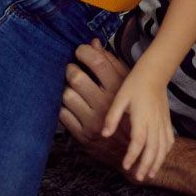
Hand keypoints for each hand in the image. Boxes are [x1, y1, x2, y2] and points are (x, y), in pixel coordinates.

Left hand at [59, 40, 134, 172]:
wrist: (132, 152)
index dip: (83, 52)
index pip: (96, 62)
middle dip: (70, 70)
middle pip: (77, 78)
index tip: (80, 51)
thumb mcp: (126, 87)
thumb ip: (110, 64)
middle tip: (71, 69)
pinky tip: (69, 105)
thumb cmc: (130, 114)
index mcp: (118, 90)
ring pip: (66, 95)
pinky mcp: (83, 136)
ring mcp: (92, 121)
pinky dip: (63, 107)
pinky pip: (62, 115)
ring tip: (70, 88)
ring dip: (65, 89)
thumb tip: (94, 43)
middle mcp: (105, 105)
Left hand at [101, 59, 175, 181]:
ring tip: (149, 174)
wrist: (155, 73)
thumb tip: (104, 133)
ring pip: (162, 147)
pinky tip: (160, 158)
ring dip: (156, 162)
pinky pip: (168, 140)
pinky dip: (165, 152)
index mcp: (142, 117)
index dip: (132, 155)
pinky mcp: (166, 121)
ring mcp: (162, 122)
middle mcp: (154, 122)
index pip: (138, 141)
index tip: (126, 166)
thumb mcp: (120, 98)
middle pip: (152, 149)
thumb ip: (112, 116)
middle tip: (138, 178)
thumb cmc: (134, 84)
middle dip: (146, 165)